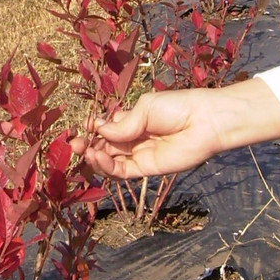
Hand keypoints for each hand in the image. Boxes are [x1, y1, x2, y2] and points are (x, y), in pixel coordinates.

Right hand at [70, 89, 223, 179]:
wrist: (204, 122)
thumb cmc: (177, 107)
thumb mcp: (144, 109)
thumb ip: (122, 125)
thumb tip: (98, 131)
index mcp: (132, 120)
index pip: (106, 128)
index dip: (93, 129)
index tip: (82, 126)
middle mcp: (133, 139)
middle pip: (104, 146)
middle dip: (88, 145)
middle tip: (74, 144)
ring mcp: (139, 155)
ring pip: (110, 161)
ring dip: (95, 158)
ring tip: (85, 152)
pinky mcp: (146, 169)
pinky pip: (122, 171)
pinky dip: (107, 167)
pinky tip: (98, 157)